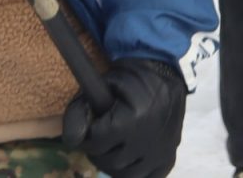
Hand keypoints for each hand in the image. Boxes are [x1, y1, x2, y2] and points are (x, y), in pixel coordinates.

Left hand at [62, 58, 185, 177]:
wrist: (163, 75)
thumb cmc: (128, 80)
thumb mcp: (99, 86)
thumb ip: (79, 111)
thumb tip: (73, 141)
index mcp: (135, 117)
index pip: (97, 142)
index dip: (87, 136)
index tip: (89, 128)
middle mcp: (151, 138)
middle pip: (111, 162)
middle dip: (99, 151)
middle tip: (99, 138)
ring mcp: (163, 151)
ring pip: (127, 175)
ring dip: (114, 163)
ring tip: (111, 148)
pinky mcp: (169, 157)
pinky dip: (134, 172)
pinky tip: (128, 158)